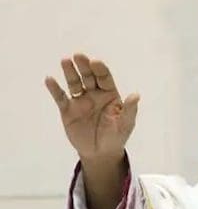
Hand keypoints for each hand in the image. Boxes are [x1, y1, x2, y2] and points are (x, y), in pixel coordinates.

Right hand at [45, 53, 138, 167]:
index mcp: (110, 94)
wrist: (100, 152)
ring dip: (69, 72)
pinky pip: (61, 98)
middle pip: (88, 76)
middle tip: (78, 55)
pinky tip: (50, 79)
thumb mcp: (125, 123)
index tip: (95, 62)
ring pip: (74, 83)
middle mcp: (94, 94)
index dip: (100, 69)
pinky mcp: (68, 110)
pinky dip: (55, 89)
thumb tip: (136, 95)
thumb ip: (129, 109)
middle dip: (84, 66)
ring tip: (65, 61)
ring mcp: (80, 101)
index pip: (105, 78)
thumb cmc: (116, 136)